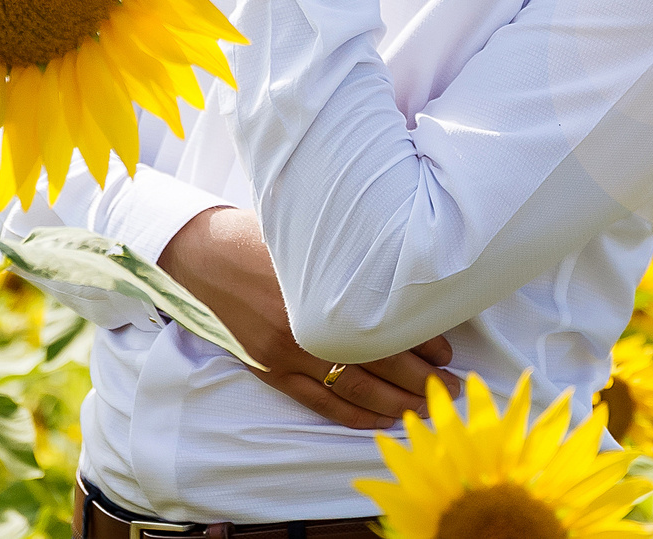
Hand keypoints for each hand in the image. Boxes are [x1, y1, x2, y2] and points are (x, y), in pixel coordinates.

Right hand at [157, 205, 452, 429]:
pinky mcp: (271, 368)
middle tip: (450, 385)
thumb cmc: (258, 233)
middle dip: (420, 378)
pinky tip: (380, 420)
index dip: (421, 343)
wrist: (203, 254)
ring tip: (427, 405)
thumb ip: (348, 250)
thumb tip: (400, 257)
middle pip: (377, 362)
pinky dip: (352, 415)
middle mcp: (306, 327)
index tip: (447, 350)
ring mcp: (287, 353)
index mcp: (319, 290)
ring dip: (396, 402)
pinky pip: (320, 402)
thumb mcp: (306, 231)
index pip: (385, 327)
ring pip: (354, 389)